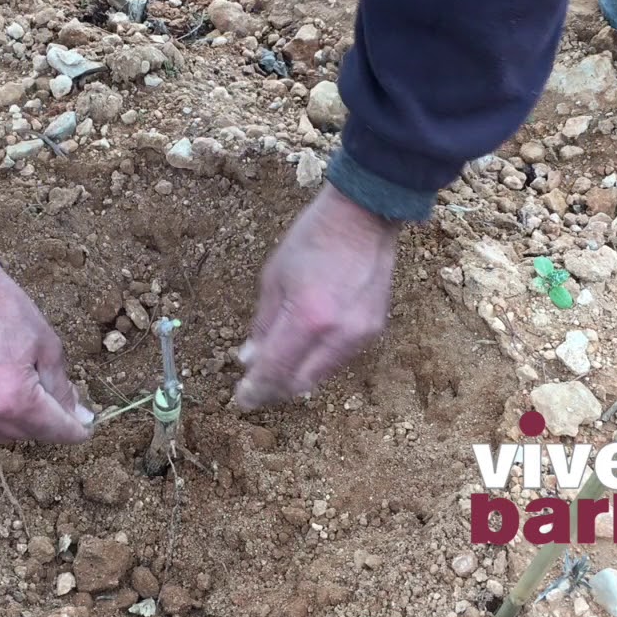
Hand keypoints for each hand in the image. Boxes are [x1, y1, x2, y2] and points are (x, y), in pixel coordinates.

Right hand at [0, 193, 93, 443]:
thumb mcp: (47, 346)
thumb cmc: (2, 309)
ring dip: (22, 425)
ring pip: (4, 436)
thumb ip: (62, 388)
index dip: (76, 430)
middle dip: (51, 423)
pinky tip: (3, 402)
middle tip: (61, 399)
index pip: (56, 431)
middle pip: (31, 435)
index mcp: (15, 400)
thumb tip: (78, 415)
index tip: (85, 425)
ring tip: (29, 393)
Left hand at [235, 183, 402, 408]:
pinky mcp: (374, 331)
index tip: (242, 398)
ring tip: (276, 365)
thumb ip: (263, 325)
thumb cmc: (312, 240)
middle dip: (274, 389)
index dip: (256, 391)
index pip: (276, 372)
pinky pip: (339, 360)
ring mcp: (361, 336)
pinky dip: (317, 362)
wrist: (363, 217)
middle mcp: (337, 335)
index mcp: (308, 318)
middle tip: (255, 385)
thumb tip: (249, 360)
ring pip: (321, 376)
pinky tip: (304, 348)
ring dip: (296, 376)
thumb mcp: (273, 278)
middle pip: (300, 384)